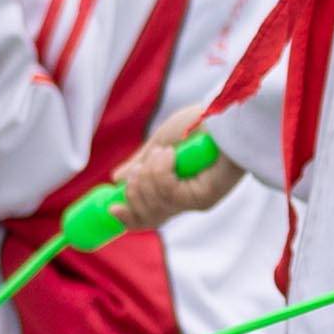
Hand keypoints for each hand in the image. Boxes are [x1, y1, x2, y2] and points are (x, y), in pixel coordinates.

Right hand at [112, 102, 243, 218]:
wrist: (223, 114)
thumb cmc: (198, 123)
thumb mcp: (159, 142)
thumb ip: (140, 163)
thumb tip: (116, 179)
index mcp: (176, 188)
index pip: (149, 216)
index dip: (127, 218)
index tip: (109, 208)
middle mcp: (186, 199)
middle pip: (149, 218)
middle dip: (133, 195)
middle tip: (137, 171)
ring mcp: (196, 200)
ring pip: (154, 205)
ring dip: (148, 177)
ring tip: (163, 153)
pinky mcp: (204, 198)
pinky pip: (167, 194)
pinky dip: (161, 171)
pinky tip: (172, 154)